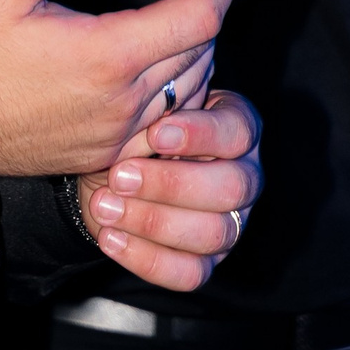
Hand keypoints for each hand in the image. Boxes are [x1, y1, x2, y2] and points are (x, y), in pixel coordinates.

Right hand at [0, 0, 234, 178]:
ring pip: (188, 91)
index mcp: (106, 55)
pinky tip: (150, 64)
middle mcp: (121, 104)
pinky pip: (163, 123)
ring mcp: (114, 138)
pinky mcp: (100, 156)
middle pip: (202, 52)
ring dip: (194, 47)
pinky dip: (173, 87)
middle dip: (207, 2)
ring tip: (177, 9)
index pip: (200, 16)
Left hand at [74, 86, 262, 293]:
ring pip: (213, 232)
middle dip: (170, 184)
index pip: (238, 131)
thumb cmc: (136, 127)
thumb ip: (155, 96)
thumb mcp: (145, 104)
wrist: (111, 168)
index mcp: (237, 128)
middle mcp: (245, 176)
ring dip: (152, 222)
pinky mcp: (208, 260)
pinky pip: (191, 273)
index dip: (199, 135)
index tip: (153, 133)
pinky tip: (111, 238)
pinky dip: (148, 260)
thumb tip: (144, 76)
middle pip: (231, 188)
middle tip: (119, 176)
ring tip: (105, 206)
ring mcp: (232, 222)